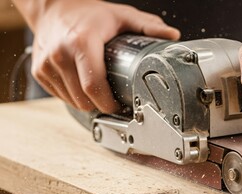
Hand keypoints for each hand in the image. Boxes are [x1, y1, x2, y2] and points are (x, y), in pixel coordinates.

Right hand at [30, 0, 179, 112]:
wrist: (53, 8)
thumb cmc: (88, 14)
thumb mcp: (121, 16)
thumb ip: (148, 27)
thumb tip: (172, 36)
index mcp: (82, 43)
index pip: (94, 86)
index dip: (109, 103)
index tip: (120, 106)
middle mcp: (60, 55)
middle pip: (83, 98)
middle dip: (102, 105)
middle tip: (114, 101)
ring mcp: (46, 65)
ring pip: (72, 101)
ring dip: (88, 103)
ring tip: (100, 94)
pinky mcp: (39, 72)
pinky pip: (60, 96)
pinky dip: (74, 97)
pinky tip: (84, 87)